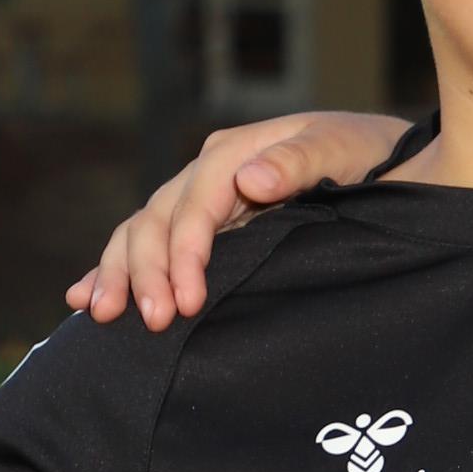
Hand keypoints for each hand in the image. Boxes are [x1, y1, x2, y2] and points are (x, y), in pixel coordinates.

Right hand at [68, 110, 411, 327]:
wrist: (390, 161)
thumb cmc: (371, 155)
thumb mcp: (345, 149)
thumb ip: (302, 160)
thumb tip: (251, 179)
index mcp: (237, 151)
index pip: (196, 203)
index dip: (187, 252)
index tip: (189, 300)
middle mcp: (210, 172)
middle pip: (158, 219)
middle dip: (148, 272)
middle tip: (154, 323)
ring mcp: (202, 199)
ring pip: (142, 232)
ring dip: (120, 273)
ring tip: (103, 315)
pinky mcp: (205, 225)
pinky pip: (148, 245)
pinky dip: (113, 268)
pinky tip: (82, 296)